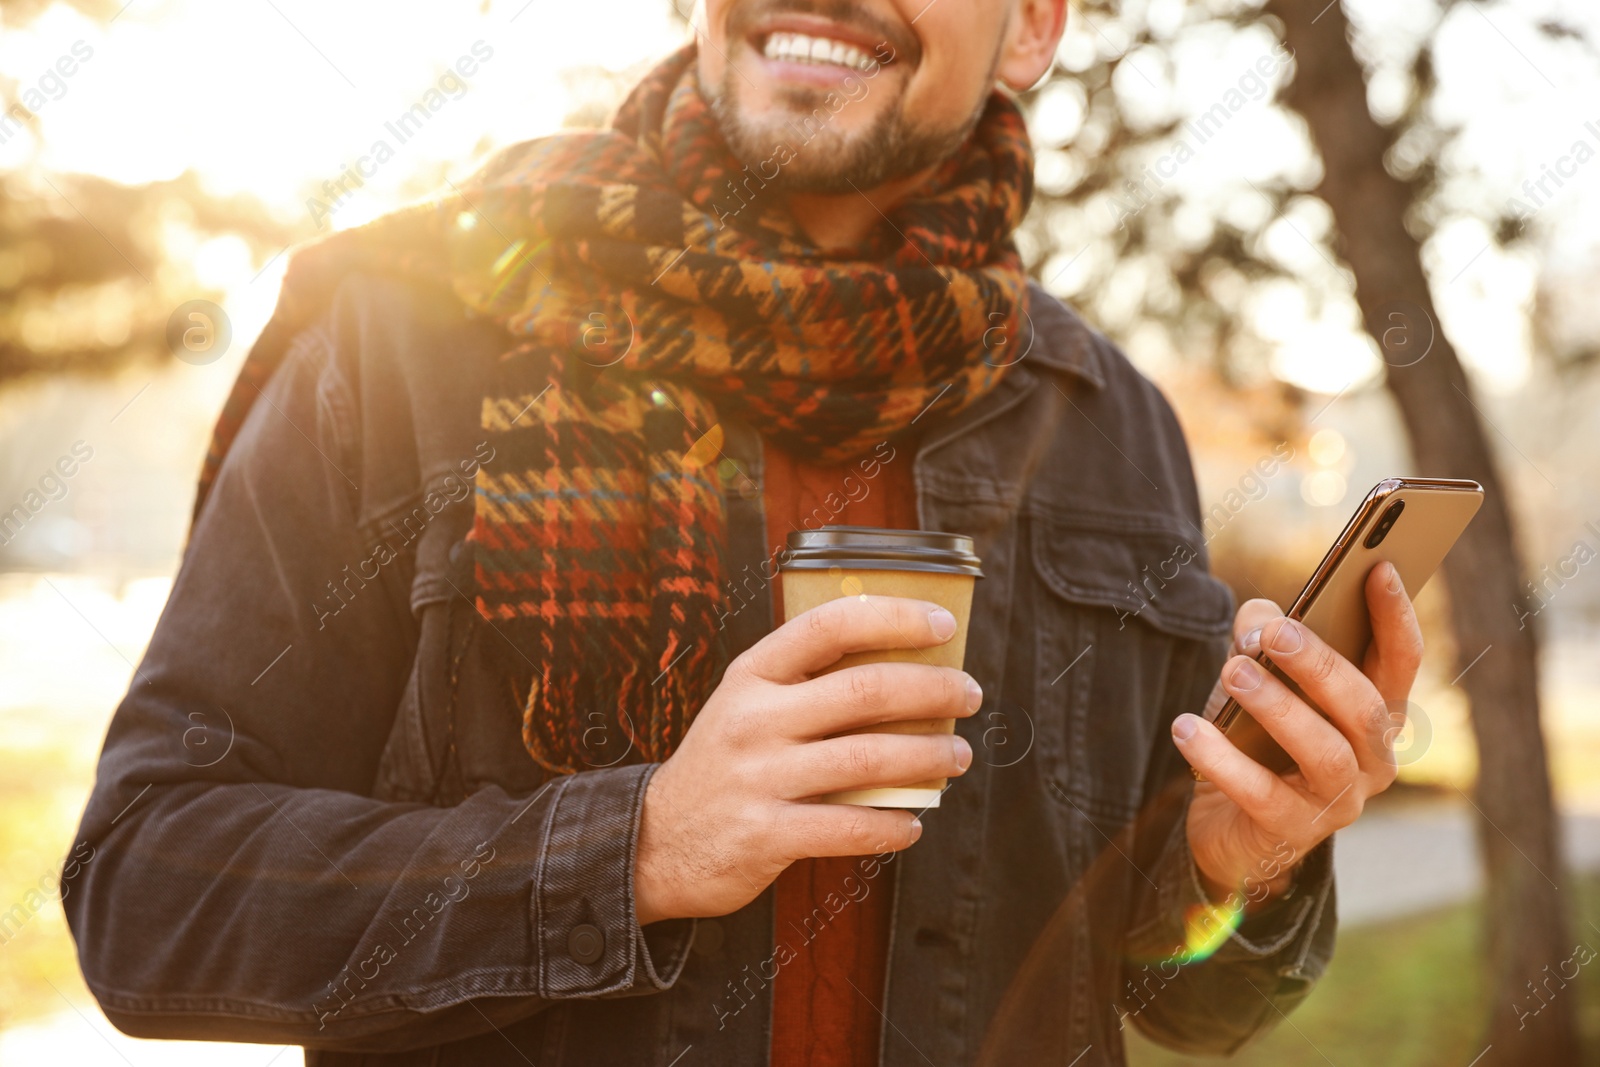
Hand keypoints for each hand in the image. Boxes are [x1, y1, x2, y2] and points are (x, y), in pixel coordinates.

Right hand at [633, 595, 981, 925]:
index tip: (942, 625)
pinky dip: (893, 825)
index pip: (829, 626)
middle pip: (864, 692)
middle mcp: (754, 719)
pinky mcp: (764, 835)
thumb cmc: (723, 764)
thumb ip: (807, 687)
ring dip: (928, 757)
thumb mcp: (746, 705)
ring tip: (957, 757)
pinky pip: (848, 828)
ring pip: (867, 760)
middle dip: (932, 690)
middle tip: (968, 695)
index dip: (894, 619)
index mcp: (752, 675)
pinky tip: (913, 822)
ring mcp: (758, 778)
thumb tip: (907, 673)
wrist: (654, 839)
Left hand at [1172, 561, 1422, 907]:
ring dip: (1278, 707)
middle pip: (1363, 706)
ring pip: (1325, 752)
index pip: (1401, 662)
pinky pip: (1262, 794)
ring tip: (1234, 672)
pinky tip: (1186, 729)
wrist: (1229, 825)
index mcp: (1375, 712)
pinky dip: (1222, 760)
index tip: (1378, 568)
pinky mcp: (1292, 832)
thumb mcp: (1255, 679)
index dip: (1395, 617)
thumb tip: (1260, 619)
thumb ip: (1262, 640)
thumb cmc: (1253, 738)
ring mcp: (1339, 802)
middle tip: (1274, 633)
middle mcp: (1372, 759)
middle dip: (1320, 665)